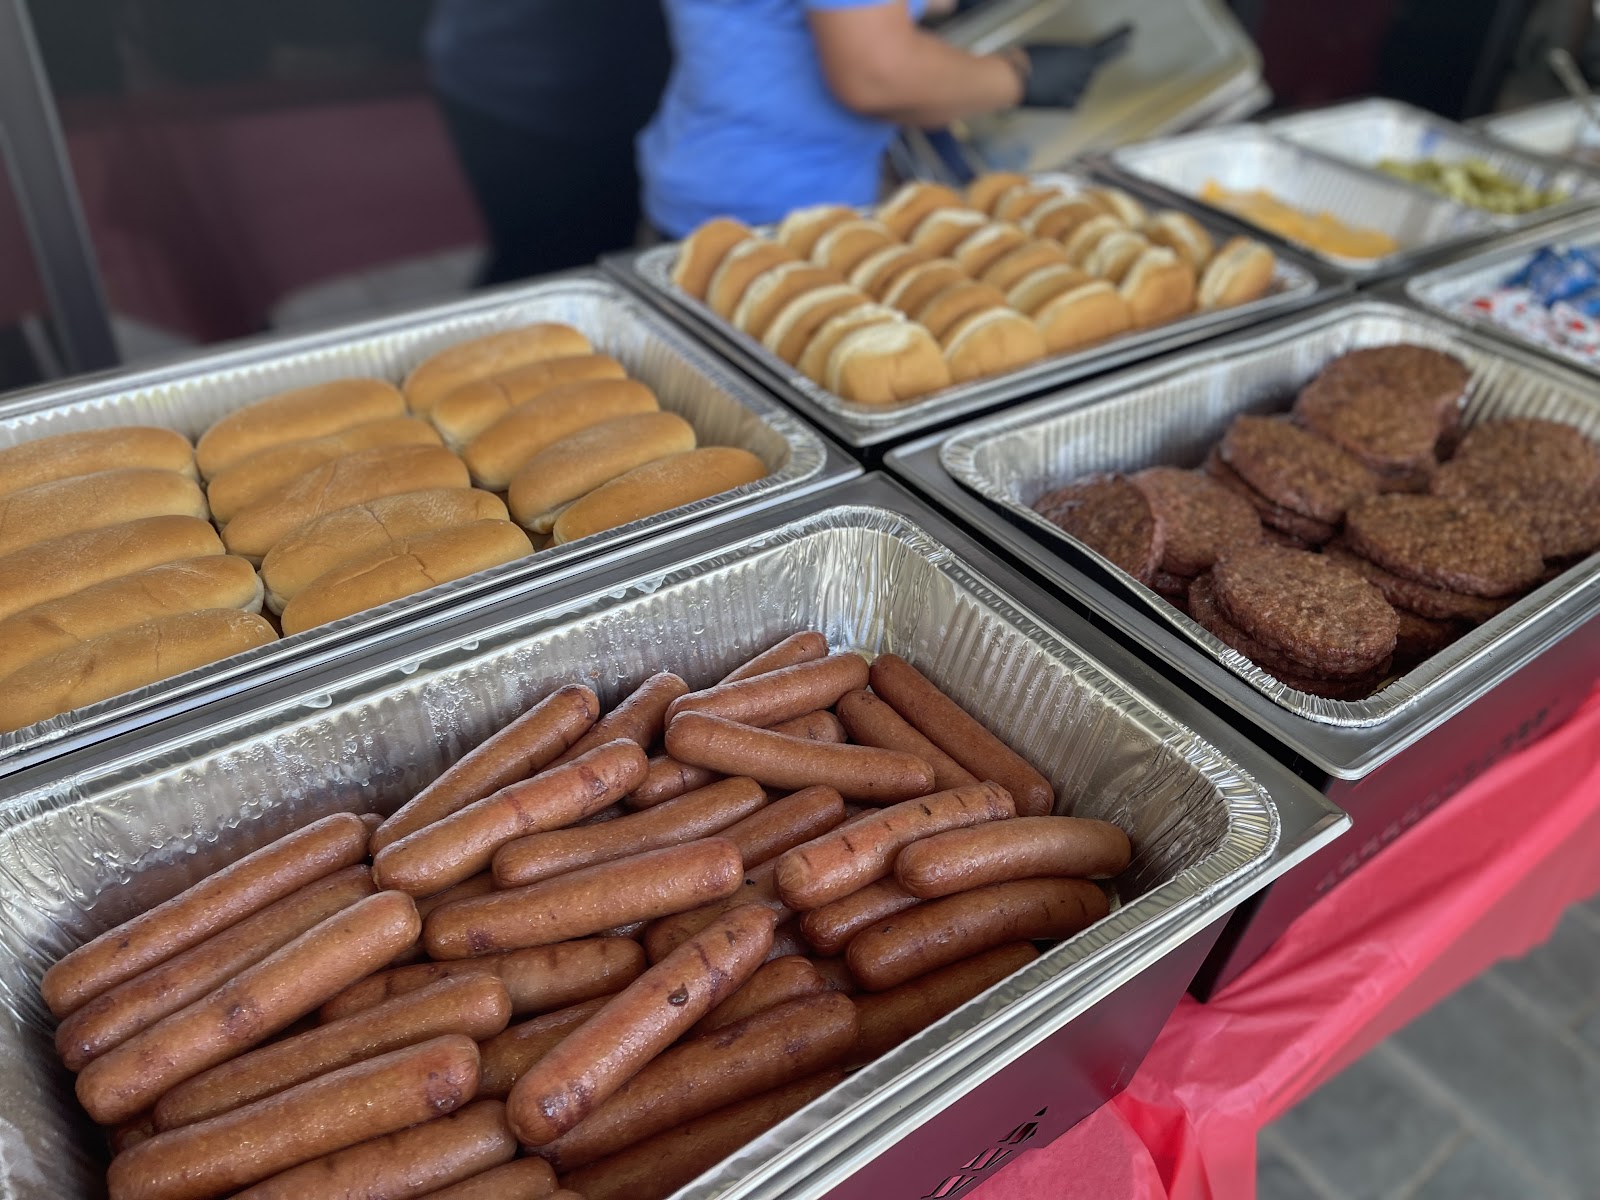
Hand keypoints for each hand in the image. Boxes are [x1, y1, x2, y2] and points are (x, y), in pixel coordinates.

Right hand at [1018, 24, 1132, 108]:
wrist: (1012, 78)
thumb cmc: (1026, 60)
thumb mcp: (1051, 49)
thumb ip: (1067, 55)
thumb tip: (1069, 63)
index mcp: (1079, 54)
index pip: (1104, 52)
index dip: (1116, 48)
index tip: (1128, 41)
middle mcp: (1082, 72)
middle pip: (1088, 73)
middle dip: (1078, 72)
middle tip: (1059, 71)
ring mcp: (1075, 89)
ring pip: (1079, 89)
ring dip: (1069, 86)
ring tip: (1049, 81)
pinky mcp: (1065, 103)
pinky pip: (1071, 102)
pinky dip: (1064, 99)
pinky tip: (1051, 94)